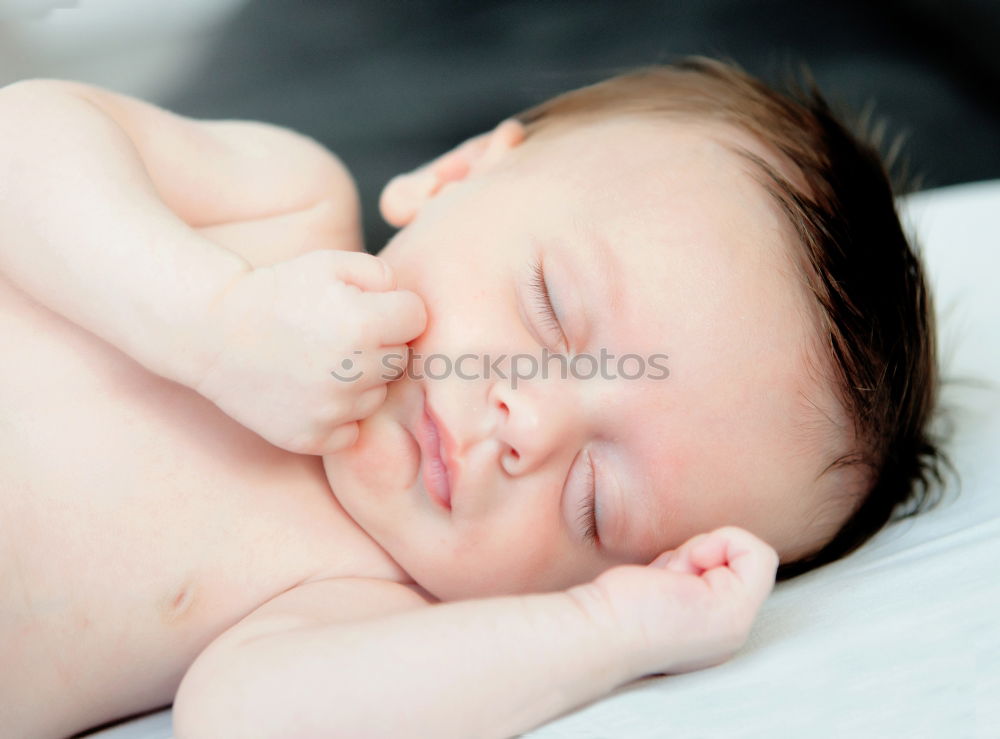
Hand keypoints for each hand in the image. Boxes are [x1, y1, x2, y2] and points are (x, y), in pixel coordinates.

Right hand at [192, 249, 425, 454]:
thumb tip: (411, 304)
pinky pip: (351, 430)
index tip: (366, 308)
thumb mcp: (329, 263)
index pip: (417, 317)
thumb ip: (383, 274)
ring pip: (377, 397)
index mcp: (364, 324)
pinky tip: (311, 391)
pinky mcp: (311, 438)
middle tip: (340, 335)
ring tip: (320, 361)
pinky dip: (337, 415)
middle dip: (380, 345)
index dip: (394, 309)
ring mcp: (331, 410)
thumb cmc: (277, 293)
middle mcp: (352, 372)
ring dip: (359, 382)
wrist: (213, 332)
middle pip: (400, 360)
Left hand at [575, 526, 778, 676]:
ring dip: (699, 551)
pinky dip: (724, 541)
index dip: (698, 554)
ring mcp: (736, 627)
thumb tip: (695, 555)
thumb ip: (687, 576)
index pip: (734, 571)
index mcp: (713, 629)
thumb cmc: (615, 606)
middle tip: (665, 577)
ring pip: (746, 555)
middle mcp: (731, 633)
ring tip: (667, 580)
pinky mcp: (734, 613)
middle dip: (697, 552)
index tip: (666, 574)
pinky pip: (758, 554)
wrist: (597, 632)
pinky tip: (686, 566)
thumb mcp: (663, 584)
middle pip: (738, 561)